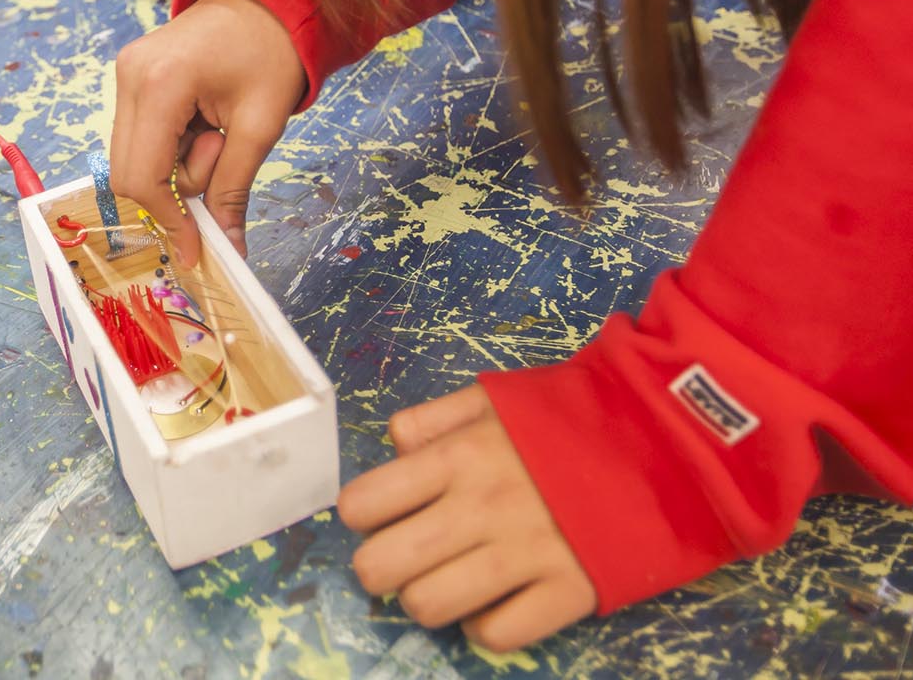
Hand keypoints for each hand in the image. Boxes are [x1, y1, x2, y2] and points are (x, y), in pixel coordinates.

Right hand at [109, 0, 305, 266]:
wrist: (267, 0)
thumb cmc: (272, 54)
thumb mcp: (261, 126)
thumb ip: (235, 188)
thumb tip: (227, 247)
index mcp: (160, 85)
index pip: (142, 176)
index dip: (168, 218)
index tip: (197, 246)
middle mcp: (129, 77)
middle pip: (128, 171)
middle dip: (175, 186)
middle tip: (222, 154)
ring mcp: (125, 74)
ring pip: (133, 157)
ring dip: (177, 164)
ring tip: (218, 131)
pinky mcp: (130, 76)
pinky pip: (140, 136)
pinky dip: (172, 146)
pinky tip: (203, 122)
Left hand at [339, 386, 596, 651]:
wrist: (669, 438)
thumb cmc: (574, 413)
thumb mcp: (496, 396)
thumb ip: (434, 418)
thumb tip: (394, 450)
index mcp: (458, 455)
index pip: (364, 503)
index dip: (362, 513)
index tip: (380, 513)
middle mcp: (481, 507)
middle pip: (382, 567)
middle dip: (378, 568)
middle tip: (402, 558)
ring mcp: (525, 555)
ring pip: (428, 607)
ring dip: (427, 599)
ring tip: (448, 580)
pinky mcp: (569, 592)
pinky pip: (497, 635)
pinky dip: (486, 625)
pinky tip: (496, 601)